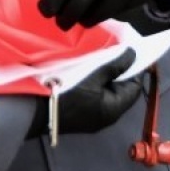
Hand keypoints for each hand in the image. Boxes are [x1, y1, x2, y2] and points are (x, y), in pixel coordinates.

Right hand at [27, 49, 143, 139]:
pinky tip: (85, 72)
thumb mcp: (93, 76)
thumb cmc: (66, 92)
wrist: (34, 110)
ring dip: (104, 77)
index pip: (135, 87)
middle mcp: (107, 117)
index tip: (128, 52)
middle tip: (111, 52)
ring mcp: (93, 118)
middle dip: (118, 72)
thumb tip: (132, 55)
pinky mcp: (81, 116)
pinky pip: (95, 98)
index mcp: (114, 109)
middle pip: (121, 90)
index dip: (134, 69)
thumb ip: (115, 65)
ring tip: (98, 59)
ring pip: (107, 93)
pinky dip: (94, 85)